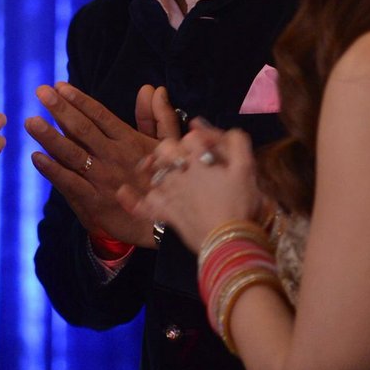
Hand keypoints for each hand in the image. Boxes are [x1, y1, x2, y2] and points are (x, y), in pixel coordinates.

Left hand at [27, 82, 165, 248]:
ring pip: (72, 153)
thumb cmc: (164, 181)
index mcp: (129, 141)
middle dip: (60, 109)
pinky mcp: (93, 200)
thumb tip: (152, 89)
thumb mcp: (167, 147)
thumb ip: (158, 116)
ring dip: (50, 136)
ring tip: (31, 121)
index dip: (79, 100)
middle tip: (41, 92)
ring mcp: (102, 178)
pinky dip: (52, 170)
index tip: (59, 86)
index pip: (100, 115)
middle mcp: (113, 156)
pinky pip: (69, 182)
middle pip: (82, 129)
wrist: (163, 225)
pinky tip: (36, 157)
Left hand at [116, 122, 261, 253]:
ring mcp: (169, 193)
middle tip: (184, 159)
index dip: (200, 140)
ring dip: (155, 170)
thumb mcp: (246, 169)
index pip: (192, 137)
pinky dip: (133, 200)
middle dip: (172, 150)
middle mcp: (179, 172)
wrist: (230, 241)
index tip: (209, 149)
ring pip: (154, 174)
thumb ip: (235, 142)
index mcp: (199, 159)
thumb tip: (216, 128)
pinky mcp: (164, 214)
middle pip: (166, 150)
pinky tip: (123, 192)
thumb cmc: (240, 204)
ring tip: (163, 172)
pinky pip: (143, 206)